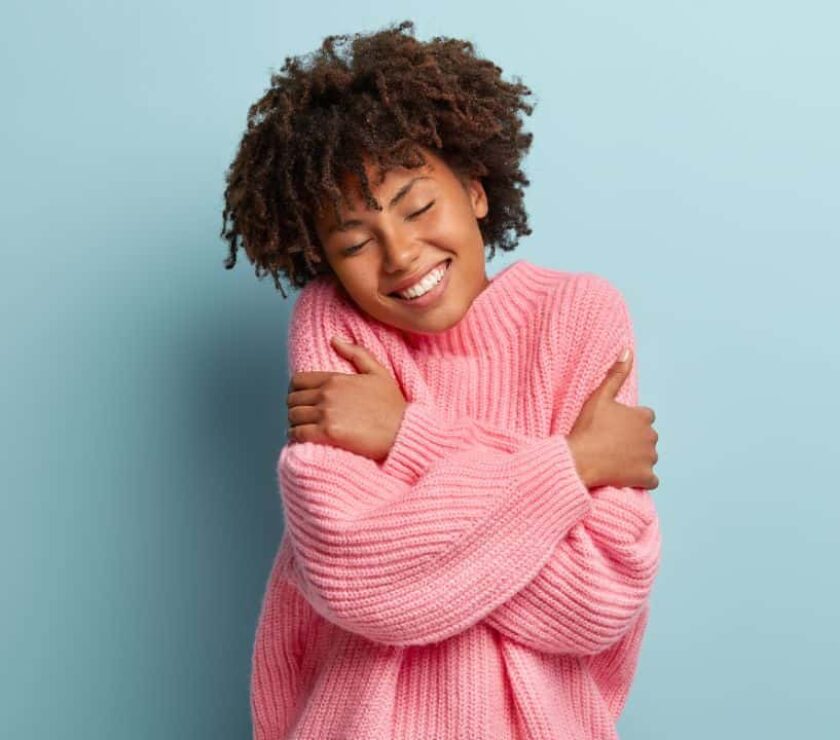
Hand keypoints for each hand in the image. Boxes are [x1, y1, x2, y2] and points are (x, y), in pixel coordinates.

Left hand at [286, 336, 407, 460]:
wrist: (403, 432)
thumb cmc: (393, 406)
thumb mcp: (378, 373)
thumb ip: (356, 353)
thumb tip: (334, 340)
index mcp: (336, 379)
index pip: (298, 381)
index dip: (296, 391)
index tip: (302, 401)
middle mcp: (327, 394)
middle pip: (292, 400)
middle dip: (295, 408)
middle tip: (304, 417)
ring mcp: (326, 413)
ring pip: (293, 417)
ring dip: (296, 423)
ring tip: (304, 428)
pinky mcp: (327, 433)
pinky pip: (298, 433)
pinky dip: (297, 436)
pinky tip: (304, 439)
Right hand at [567, 348, 659, 489]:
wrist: (580, 459)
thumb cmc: (588, 428)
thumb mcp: (599, 397)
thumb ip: (616, 374)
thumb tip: (628, 350)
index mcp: (643, 417)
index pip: (645, 417)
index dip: (630, 422)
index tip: (614, 427)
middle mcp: (651, 437)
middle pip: (647, 438)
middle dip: (635, 441)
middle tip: (611, 444)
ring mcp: (650, 458)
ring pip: (649, 458)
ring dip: (637, 459)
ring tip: (614, 460)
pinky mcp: (646, 477)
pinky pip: (651, 480)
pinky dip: (641, 479)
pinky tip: (625, 476)